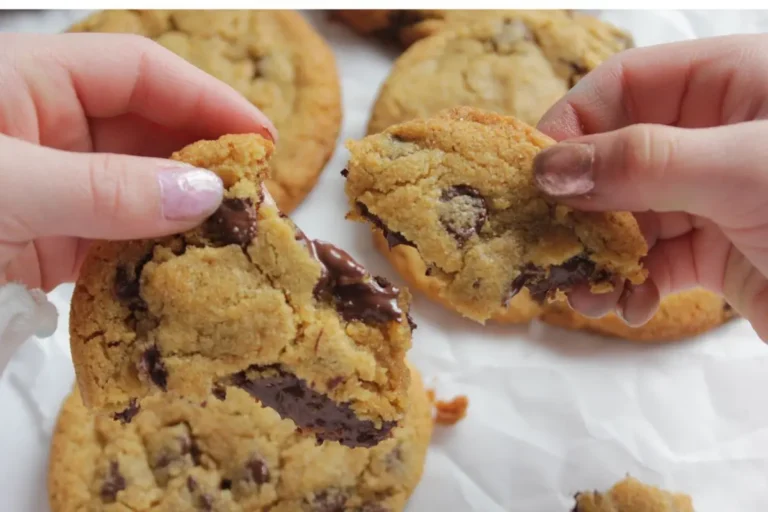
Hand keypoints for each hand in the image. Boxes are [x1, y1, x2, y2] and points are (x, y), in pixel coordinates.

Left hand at [0, 33, 275, 291]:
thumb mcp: (5, 187)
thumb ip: (105, 188)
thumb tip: (204, 193)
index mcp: (30, 81)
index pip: (140, 72)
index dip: (206, 99)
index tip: (260, 138)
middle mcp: (47, 129)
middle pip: (149, 132)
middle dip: (207, 163)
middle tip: (257, 200)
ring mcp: (49, 188)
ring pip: (139, 191)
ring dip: (186, 216)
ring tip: (237, 241)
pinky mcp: (45, 242)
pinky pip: (116, 241)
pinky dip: (153, 256)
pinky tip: (188, 272)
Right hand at [532, 34, 767, 339]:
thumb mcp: (741, 168)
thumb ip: (640, 162)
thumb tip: (550, 168)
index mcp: (728, 85)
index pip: (623, 86)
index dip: (572, 122)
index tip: (535, 172)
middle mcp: (712, 137)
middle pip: (613, 156)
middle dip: (578, 203)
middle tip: (544, 240)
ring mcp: (711, 196)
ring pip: (626, 216)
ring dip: (597, 254)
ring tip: (582, 288)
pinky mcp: (715, 253)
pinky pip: (650, 264)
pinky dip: (628, 287)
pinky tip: (623, 306)